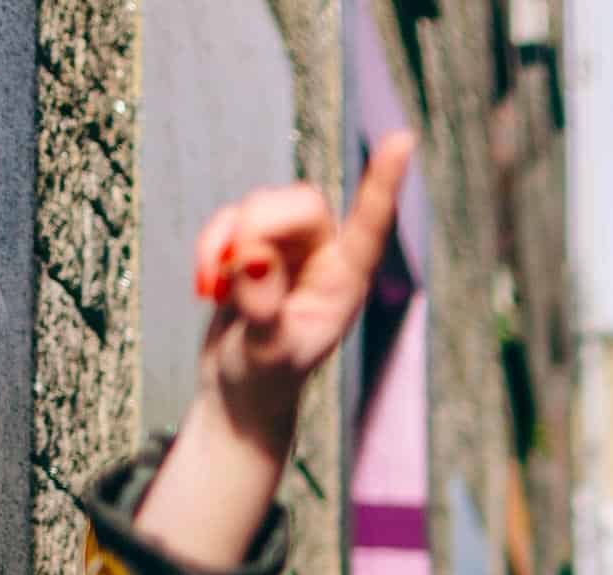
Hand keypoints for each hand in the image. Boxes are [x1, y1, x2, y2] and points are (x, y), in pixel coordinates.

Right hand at [191, 132, 415, 451]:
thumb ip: (263, 306)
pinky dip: (211, 246)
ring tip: (218, 290)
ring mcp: (289, 251)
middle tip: (232, 273)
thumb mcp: (266, 352)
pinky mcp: (256, 249)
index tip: (403, 139)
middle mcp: (324, 259)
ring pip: (259, 205)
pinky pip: (231, 221)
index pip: (369, 226)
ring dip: (226, 241)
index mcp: (345, 283)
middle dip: (256, 226)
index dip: (383, 183)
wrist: (239, 396)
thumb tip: (253, 255)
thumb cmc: (265, 384)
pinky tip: (209, 287)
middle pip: (297, 203)